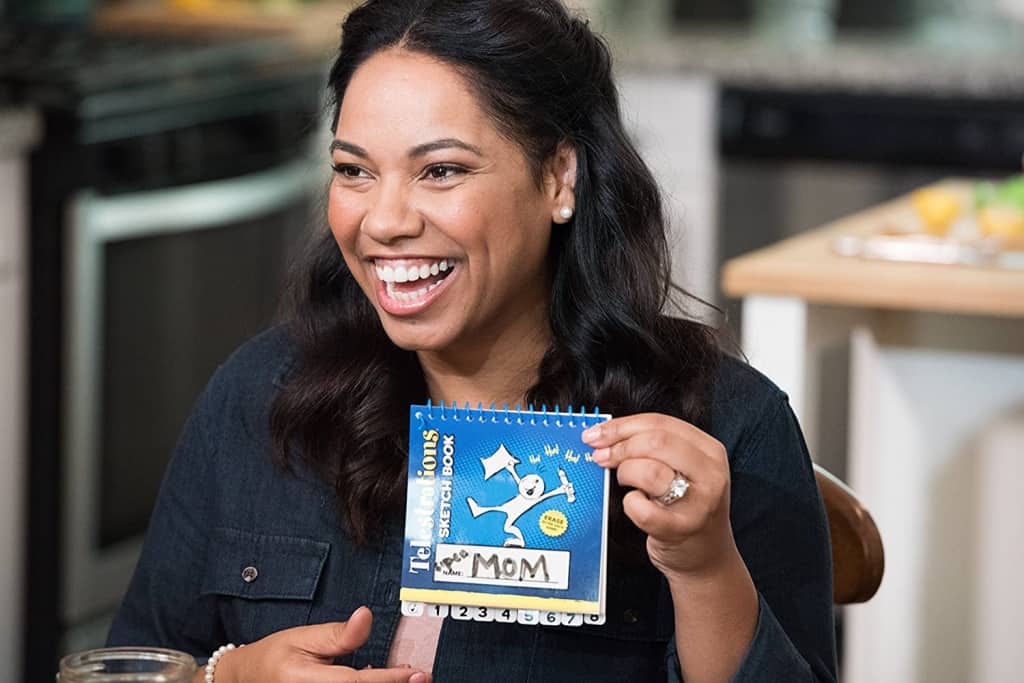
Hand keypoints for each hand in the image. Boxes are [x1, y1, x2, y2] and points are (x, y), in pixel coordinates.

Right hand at [214, 606, 430, 682]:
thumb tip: (366, 615)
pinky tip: (380, 679)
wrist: (248, 678)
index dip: (389, 680)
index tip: (416, 673)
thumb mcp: (303, 637)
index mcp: (306, 681)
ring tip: (409, 678)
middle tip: (423, 677)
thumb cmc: (276, 655)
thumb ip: (338, 634)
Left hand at [583, 414, 737, 579]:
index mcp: (709, 450)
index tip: (596, 434)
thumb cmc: (685, 508)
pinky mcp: (682, 529)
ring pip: (650, 471)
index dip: (622, 426)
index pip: (660, 423)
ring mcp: (699, 503)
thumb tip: (604, 435)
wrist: (706, 556)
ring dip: (626, 474)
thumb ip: (653, 448)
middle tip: (600, 457)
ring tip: (625, 482)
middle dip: (619, 447)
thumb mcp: (682, 469)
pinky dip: (630, 504)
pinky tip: (635, 504)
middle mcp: (710, 473)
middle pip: (655, 442)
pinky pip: (643, 510)